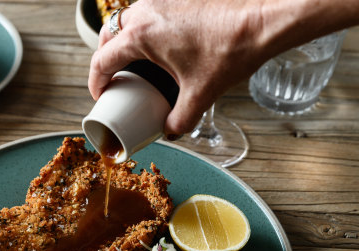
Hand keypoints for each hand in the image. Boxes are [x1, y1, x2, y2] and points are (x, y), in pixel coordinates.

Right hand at [88, 0, 271, 136]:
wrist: (262, 20)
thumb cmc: (231, 49)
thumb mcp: (201, 94)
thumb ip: (180, 120)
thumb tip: (170, 131)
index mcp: (140, 35)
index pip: (102, 60)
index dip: (96, 82)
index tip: (101, 95)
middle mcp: (144, 12)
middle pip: (107, 35)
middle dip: (105, 57)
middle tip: (114, 78)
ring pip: (126, 19)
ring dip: (123, 40)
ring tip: (133, 62)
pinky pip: (147, 11)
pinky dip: (143, 28)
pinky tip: (159, 44)